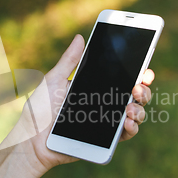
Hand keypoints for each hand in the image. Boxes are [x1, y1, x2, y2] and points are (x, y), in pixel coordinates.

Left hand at [21, 34, 154, 174]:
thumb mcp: (54, 80)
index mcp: (94, 87)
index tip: (145, 68)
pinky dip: (132, 128)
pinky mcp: (104, 140)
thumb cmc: (39, 110)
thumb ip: (69, 60)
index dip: (138, 73)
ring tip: (130, 107)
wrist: (32, 140)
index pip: (122, 77)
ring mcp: (106, 122)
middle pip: (134, 95)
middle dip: (143, 89)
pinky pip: (125, 134)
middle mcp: (104, 103)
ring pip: (135, 113)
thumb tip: (80, 37)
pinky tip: (128, 122)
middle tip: (138, 86)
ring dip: (140, 108)